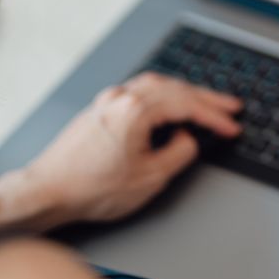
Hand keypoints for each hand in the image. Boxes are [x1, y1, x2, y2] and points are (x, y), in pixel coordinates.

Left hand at [21, 71, 242, 224]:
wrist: (47, 192)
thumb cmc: (90, 187)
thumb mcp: (150, 178)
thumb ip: (179, 153)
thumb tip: (188, 139)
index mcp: (135, 110)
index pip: (187, 105)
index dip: (214, 116)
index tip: (231, 125)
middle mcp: (121, 97)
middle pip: (175, 89)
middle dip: (206, 99)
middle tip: (230, 106)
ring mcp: (108, 100)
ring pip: (157, 86)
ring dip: (185, 93)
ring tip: (205, 102)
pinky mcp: (100, 108)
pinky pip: (140, 91)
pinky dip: (164, 95)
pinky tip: (170, 105)